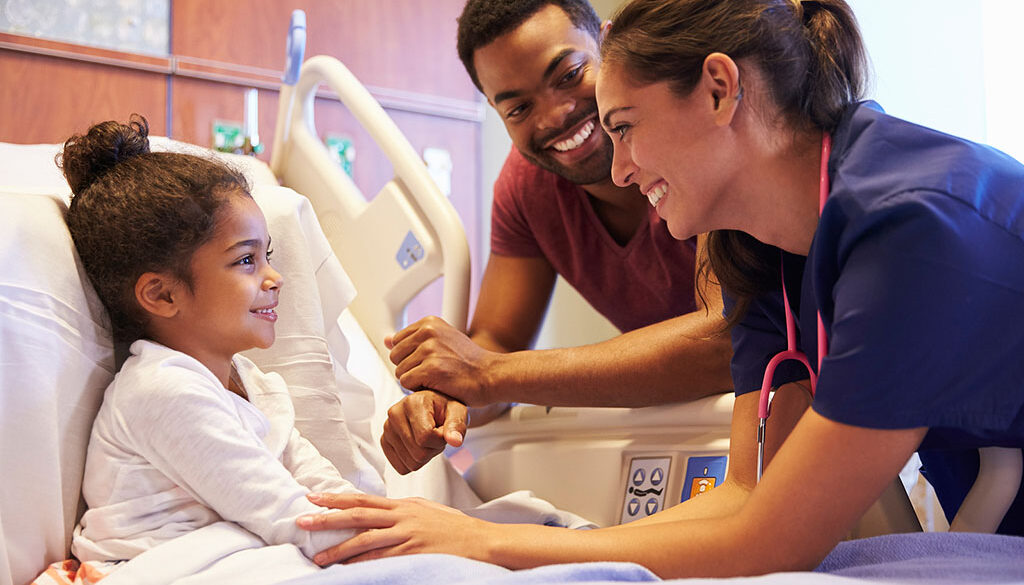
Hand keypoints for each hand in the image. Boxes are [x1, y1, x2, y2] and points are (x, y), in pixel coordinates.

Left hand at [297, 492, 487, 564]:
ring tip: (318, 557)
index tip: (313, 498)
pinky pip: (381, 559)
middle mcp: (402, 517)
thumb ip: (402, 510)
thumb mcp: (426, 510)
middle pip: (357, 515)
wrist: (480, 541)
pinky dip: (362, 564)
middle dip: (327, 518)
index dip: (336, 498)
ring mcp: (407, 535)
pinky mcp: (413, 553)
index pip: (362, 499)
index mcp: (403, 505)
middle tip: (302, 521)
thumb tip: (380, 511)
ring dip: (338, 549)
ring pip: (364, 540)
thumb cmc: (454, 528)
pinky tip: (347, 568)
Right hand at [380, 390, 466, 473]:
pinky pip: (401, 467)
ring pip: (411, 463)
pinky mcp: (384, 441)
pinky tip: (417, 445)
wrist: (433, 406)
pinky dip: (413, 462)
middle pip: (418, 453)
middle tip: (436, 435)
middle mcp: (395, 414)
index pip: (425, 437)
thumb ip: (457, 426)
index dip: (440, 440)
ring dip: (424, 456)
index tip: (443, 430)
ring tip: (427, 439)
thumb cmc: (445, 408)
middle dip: (433, 449)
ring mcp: (387, 429)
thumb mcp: (458, 412)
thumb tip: (455, 441)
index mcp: (412, 403)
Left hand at [385, 316, 495, 405]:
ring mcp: (429, 349)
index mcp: (429, 323)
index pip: (397, 342)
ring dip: (415, 381)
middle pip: (395, 357)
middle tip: (433, 372)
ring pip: (400, 371)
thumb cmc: (469, 363)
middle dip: (410, 368)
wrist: (491, 375)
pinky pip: (406, 383)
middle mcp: (428, 332)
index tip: (429, 361)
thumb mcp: (441, 342)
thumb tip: (386, 339)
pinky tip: (437, 385)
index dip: (410, 357)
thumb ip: (413, 340)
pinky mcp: (431, 368)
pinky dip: (419, 389)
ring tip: (436, 378)